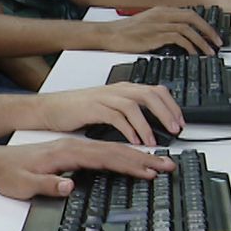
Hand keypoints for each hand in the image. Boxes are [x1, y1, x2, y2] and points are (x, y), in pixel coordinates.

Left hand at [0, 139, 175, 200]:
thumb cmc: (7, 174)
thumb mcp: (23, 185)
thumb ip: (46, 185)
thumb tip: (69, 186)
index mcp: (65, 153)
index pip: (105, 157)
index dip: (129, 165)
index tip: (150, 172)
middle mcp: (72, 147)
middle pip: (114, 151)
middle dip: (143, 159)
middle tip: (167, 166)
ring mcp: (73, 148)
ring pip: (111, 149)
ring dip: (136, 155)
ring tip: (159, 162)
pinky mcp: (71, 151)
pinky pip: (103, 152)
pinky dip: (121, 155)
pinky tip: (132, 160)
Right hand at [34, 83, 184, 146]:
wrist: (50, 108)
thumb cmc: (77, 110)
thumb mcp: (109, 107)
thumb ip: (129, 113)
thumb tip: (152, 126)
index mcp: (123, 90)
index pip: (156, 91)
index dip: (171, 106)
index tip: (180, 122)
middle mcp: (117, 90)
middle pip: (150, 95)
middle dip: (166, 112)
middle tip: (175, 130)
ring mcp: (104, 98)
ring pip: (135, 105)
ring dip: (148, 124)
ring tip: (154, 141)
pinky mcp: (93, 108)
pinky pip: (116, 116)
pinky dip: (128, 129)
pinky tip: (134, 140)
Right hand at [100, 7, 220, 55]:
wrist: (108, 34)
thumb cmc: (124, 32)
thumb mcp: (146, 24)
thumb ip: (162, 26)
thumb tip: (178, 37)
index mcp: (160, 10)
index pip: (189, 13)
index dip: (204, 24)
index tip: (212, 34)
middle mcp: (162, 15)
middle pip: (193, 18)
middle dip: (208, 31)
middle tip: (217, 43)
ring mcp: (159, 24)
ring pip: (188, 29)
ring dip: (202, 41)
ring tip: (208, 52)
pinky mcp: (155, 35)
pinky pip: (179, 39)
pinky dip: (189, 46)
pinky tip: (193, 54)